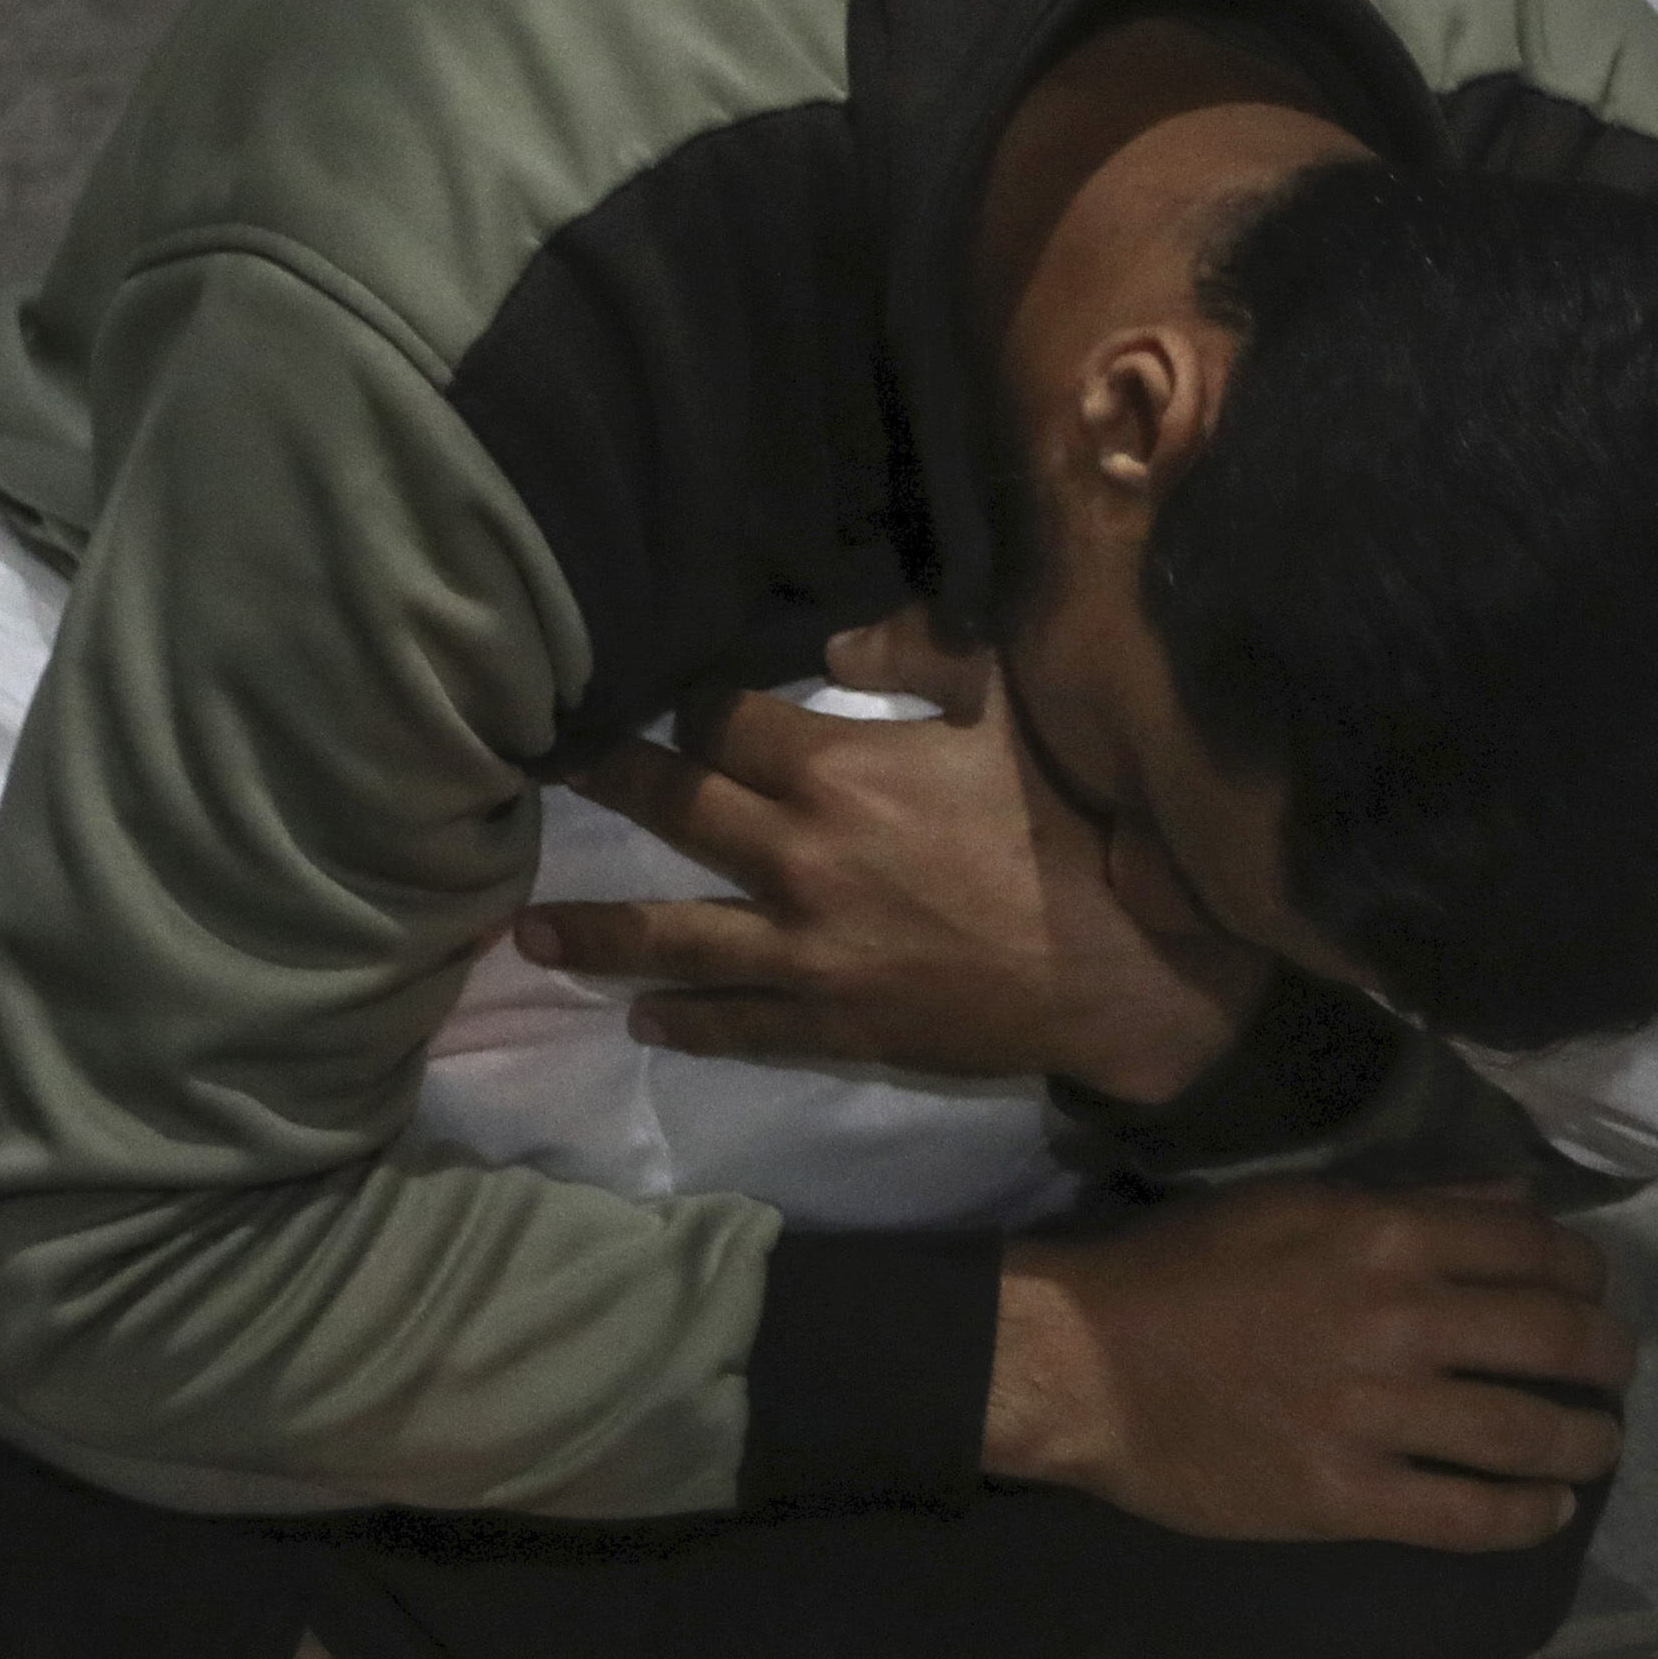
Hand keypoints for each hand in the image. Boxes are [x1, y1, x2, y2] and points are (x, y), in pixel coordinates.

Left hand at [521, 616, 1263, 1100]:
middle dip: (607, 786)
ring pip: (674, 936)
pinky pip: (738, 1025)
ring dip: (596, 932)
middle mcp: (800, 857)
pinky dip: (686, 1021)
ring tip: (529, 934)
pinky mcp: (833, 1023)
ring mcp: (808, 950)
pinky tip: (644, 1021)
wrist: (1128, 969)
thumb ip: (923, 652)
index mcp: (839, 769)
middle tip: (540, 772)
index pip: (722, 722)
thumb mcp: (1014, 707)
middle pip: (675, 811)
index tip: (659, 699)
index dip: (688, 705)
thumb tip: (835, 633)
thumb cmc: (1078, 826)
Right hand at [986, 1179, 1633, 1550]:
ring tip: (1600, 1445)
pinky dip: (1526, 1516)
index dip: (1586, 1276)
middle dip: (1608, 1359)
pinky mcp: (1344, 1498)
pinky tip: (1549, 1511)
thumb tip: (1518, 1201)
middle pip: (1555, 1342)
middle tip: (1615, 1372)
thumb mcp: (1299, 1203)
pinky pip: (1466, 1515)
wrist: (1084, 1364)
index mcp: (1387, 1237)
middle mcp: (1398, 1322)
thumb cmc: (1185, 1270)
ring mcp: (1374, 1417)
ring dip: (1587, 1442)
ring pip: (1528, 1434)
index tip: (1592, 1295)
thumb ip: (1416, 1204)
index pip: (1535, 1250)